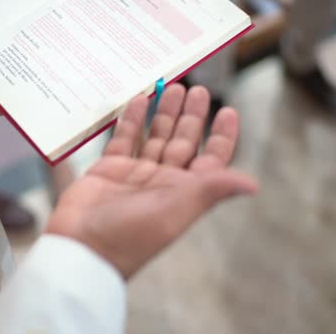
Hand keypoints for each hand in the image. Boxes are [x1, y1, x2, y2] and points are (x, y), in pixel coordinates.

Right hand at [47, 85, 257, 278]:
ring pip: (154, 136)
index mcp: (184, 192)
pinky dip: (131, 119)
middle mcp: (163, 182)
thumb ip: (211, 189)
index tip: (229, 111)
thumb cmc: (131, 236)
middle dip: (192, 116)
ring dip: (164, 112)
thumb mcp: (177, 210)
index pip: (211, 159)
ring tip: (172, 86)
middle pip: (182, 142)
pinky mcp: (108, 169)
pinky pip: (123, 139)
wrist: (83, 248)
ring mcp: (135, 174)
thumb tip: (253, 185)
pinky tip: (139, 98)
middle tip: (198, 89)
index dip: (221, 137)